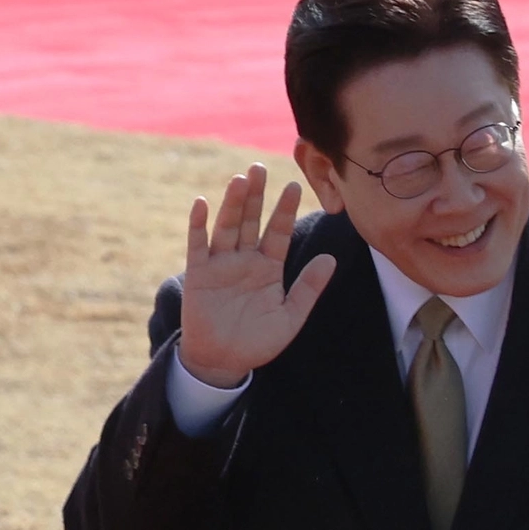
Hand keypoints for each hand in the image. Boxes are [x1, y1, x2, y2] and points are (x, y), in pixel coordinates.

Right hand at [175, 167, 340, 388]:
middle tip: (260, 167)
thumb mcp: (290, 317)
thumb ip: (308, 288)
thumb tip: (331, 259)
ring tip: (240, 180)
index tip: (295, 185)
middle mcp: (245, 259)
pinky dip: (198, 224)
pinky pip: (198, 245)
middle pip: (251, 221)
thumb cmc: (259, 342)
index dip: (285, 209)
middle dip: (257, 195)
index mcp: (268, 267)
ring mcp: (221, 264)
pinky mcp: (198, 274)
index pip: (278, 232)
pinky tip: (202, 203)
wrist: (224, 362)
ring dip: (232, 204)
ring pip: (227, 227)